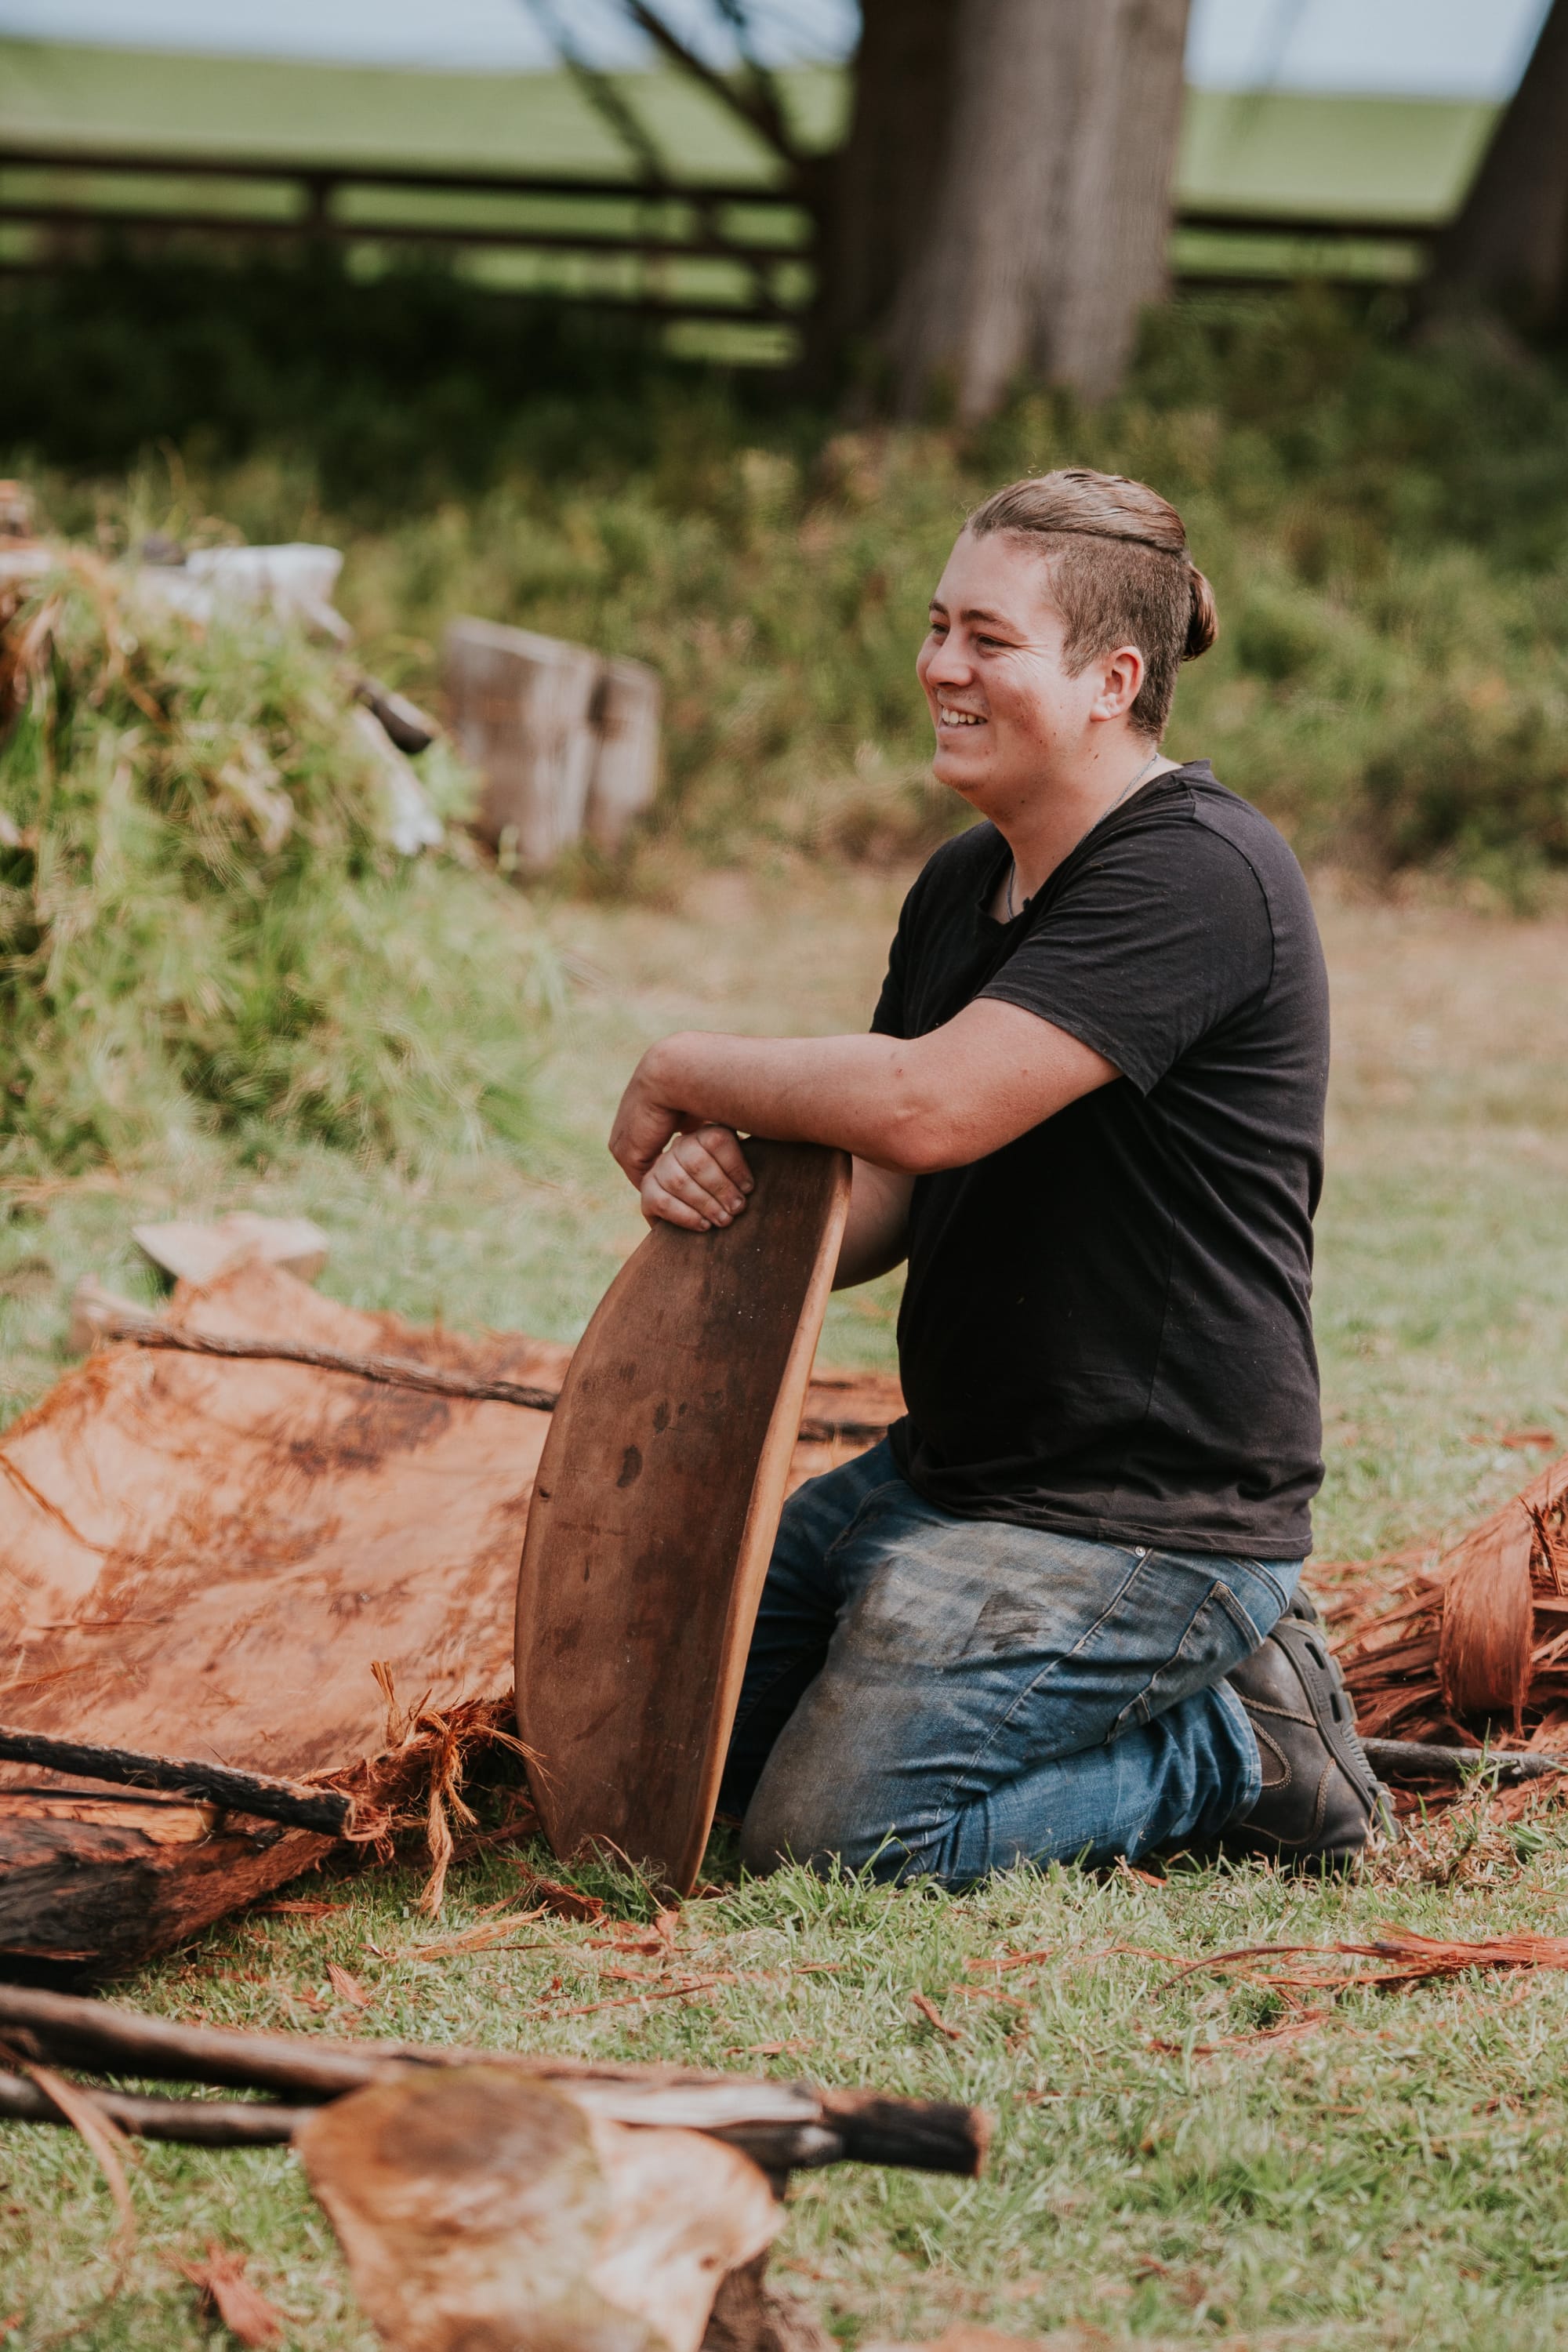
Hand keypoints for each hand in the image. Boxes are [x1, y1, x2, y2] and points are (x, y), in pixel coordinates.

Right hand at [639, 1125, 753, 1232]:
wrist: (705, 1214)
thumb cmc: (730, 1194)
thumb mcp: (741, 1177)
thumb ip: (745, 1174)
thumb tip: (751, 1185)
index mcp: (705, 1135)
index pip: (717, 1140)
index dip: (735, 1166)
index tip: (748, 1188)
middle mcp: (680, 1146)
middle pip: (696, 1162)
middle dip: (721, 1188)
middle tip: (737, 1209)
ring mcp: (660, 1167)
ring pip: (678, 1181)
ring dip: (705, 1204)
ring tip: (724, 1220)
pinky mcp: (648, 1190)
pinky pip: (663, 1202)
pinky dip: (686, 1216)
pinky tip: (704, 1225)